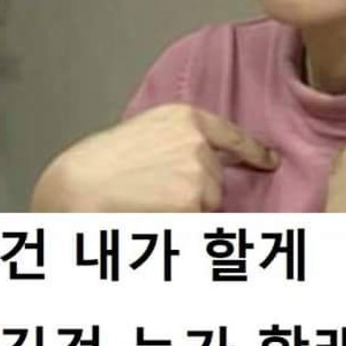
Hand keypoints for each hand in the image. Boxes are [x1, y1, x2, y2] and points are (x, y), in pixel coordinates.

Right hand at [30, 104, 278, 211]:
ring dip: (187, 213)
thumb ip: (177, 143)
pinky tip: (154, 219)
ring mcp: (200, 172)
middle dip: (194, 194)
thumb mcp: (143, 133)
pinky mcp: (195, 202)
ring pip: (208, 207)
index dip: (254, 152)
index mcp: (185, 118)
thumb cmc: (97, 165)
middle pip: (216, 182)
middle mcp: (199, 142)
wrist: (76, 187)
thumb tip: (200, 166)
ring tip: (147, 206)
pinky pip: (199, 225)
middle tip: (151, 195)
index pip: (233, 136)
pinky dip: (182, 228)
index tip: (270, 161)